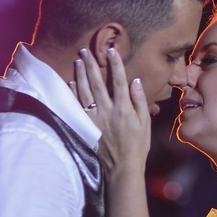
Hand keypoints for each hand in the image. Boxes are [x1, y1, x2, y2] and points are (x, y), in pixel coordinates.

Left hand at [73, 47, 150, 178]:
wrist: (123, 166)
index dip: (115, 64)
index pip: (120, 81)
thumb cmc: (137, 145)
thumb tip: (136, 81)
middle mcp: (108, 110)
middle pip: (98, 83)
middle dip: (91, 65)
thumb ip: (139, 100)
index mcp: (124, 108)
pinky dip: (74, 94)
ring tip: (78, 61)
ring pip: (85, 92)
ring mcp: (95, 118)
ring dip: (81, 75)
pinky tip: (71, 83)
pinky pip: (78, 107)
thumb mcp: (145, 122)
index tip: (112, 50)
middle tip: (86, 51)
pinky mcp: (87, 126)